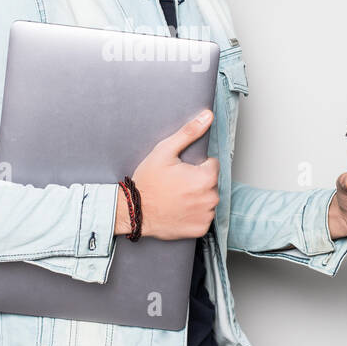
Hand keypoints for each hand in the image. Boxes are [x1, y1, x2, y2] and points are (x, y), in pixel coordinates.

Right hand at [120, 109, 219, 239]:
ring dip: (197, 198)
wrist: (134, 212)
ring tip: (177, 198)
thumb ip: (189, 132)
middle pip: (211, 183)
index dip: (196, 166)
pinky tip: (179, 210)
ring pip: (208, 200)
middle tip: (177, 184)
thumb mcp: (165, 151)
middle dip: (198, 181)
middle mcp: (211, 198)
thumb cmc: (148, 182)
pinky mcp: (200, 229)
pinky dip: (194, 214)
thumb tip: (207, 116)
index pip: (212, 165)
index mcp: (206, 177)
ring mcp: (206, 215)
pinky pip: (203, 217)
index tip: (181, 171)